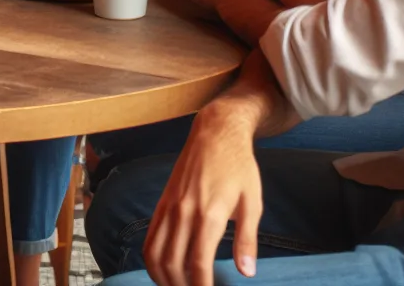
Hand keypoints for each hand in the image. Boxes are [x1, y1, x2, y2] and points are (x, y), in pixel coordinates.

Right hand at [144, 102, 262, 285]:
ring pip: (154, 252)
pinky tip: (166, 269)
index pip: (198, 264)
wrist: (214, 132)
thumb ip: (248, 240)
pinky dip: (153, 259)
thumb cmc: (238, 166)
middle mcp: (184, 212)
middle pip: (172, 263)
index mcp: (209, 214)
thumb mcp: (252, 202)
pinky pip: (150, 237)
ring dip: (163, 277)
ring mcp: (169, 206)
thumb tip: (247, 272)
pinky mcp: (163, 201)